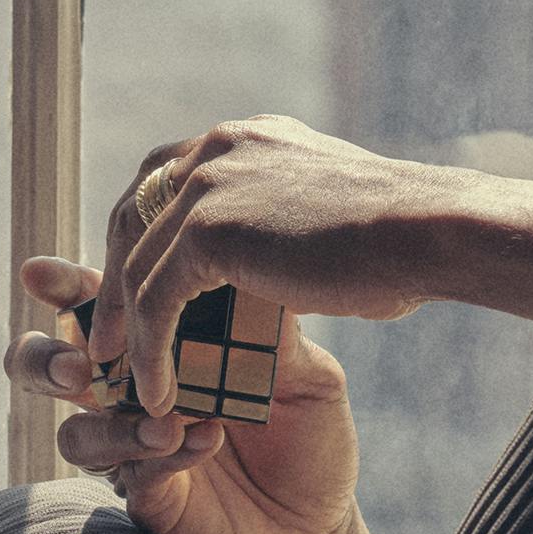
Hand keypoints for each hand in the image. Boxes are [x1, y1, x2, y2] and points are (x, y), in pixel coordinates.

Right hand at [2, 253, 377, 533]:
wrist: (324, 527)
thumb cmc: (307, 440)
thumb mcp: (304, 374)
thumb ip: (269, 331)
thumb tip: (244, 274)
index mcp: (158, 349)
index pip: (97, 310)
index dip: (60, 288)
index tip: (38, 274)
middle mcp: (130, 398)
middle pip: (48, 372)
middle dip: (43, 361)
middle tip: (76, 365)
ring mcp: (133, 454)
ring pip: (76, 437)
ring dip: (110, 424)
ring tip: (164, 419)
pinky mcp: (151, 502)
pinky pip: (134, 475)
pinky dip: (163, 455)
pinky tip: (204, 440)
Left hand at [92, 116, 453, 423]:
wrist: (427, 234)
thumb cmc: (400, 242)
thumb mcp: (325, 218)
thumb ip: (280, 224)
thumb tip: (269, 260)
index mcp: (245, 140)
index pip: (165, 184)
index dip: (142, 240)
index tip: (134, 292)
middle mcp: (218, 148)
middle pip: (131, 213)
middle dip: (112, 281)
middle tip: (105, 339)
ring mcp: (209, 182)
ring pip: (135, 262)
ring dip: (122, 327)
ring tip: (118, 377)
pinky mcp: (209, 228)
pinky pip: (155, 299)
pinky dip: (149, 351)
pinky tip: (155, 392)